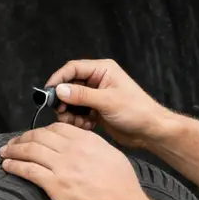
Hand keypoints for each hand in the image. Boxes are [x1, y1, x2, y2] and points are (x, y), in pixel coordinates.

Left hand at [0, 123, 148, 199]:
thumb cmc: (123, 189)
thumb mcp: (112, 156)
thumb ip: (94, 147)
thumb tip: (84, 146)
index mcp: (87, 140)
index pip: (56, 128)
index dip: (41, 131)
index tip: (34, 136)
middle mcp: (72, 149)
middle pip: (39, 136)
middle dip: (22, 138)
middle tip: (13, 143)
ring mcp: (62, 166)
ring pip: (30, 150)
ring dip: (13, 150)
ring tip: (4, 152)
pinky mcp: (54, 185)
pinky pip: (28, 170)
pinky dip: (14, 166)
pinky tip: (7, 166)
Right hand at [44, 58, 171, 147]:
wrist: (151, 131)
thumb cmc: (136, 111)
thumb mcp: (107, 101)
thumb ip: (81, 95)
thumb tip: (59, 90)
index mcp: (102, 70)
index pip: (73, 68)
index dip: (59, 79)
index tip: (48, 92)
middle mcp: (98, 80)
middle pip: (70, 85)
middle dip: (64, 100)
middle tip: (60, 112)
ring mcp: (97, 95)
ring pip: (73, 100)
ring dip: (70, 112)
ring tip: (75, 122)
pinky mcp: (97, 109)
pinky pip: (79, 111)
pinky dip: (78, 119)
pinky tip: (86, 126)